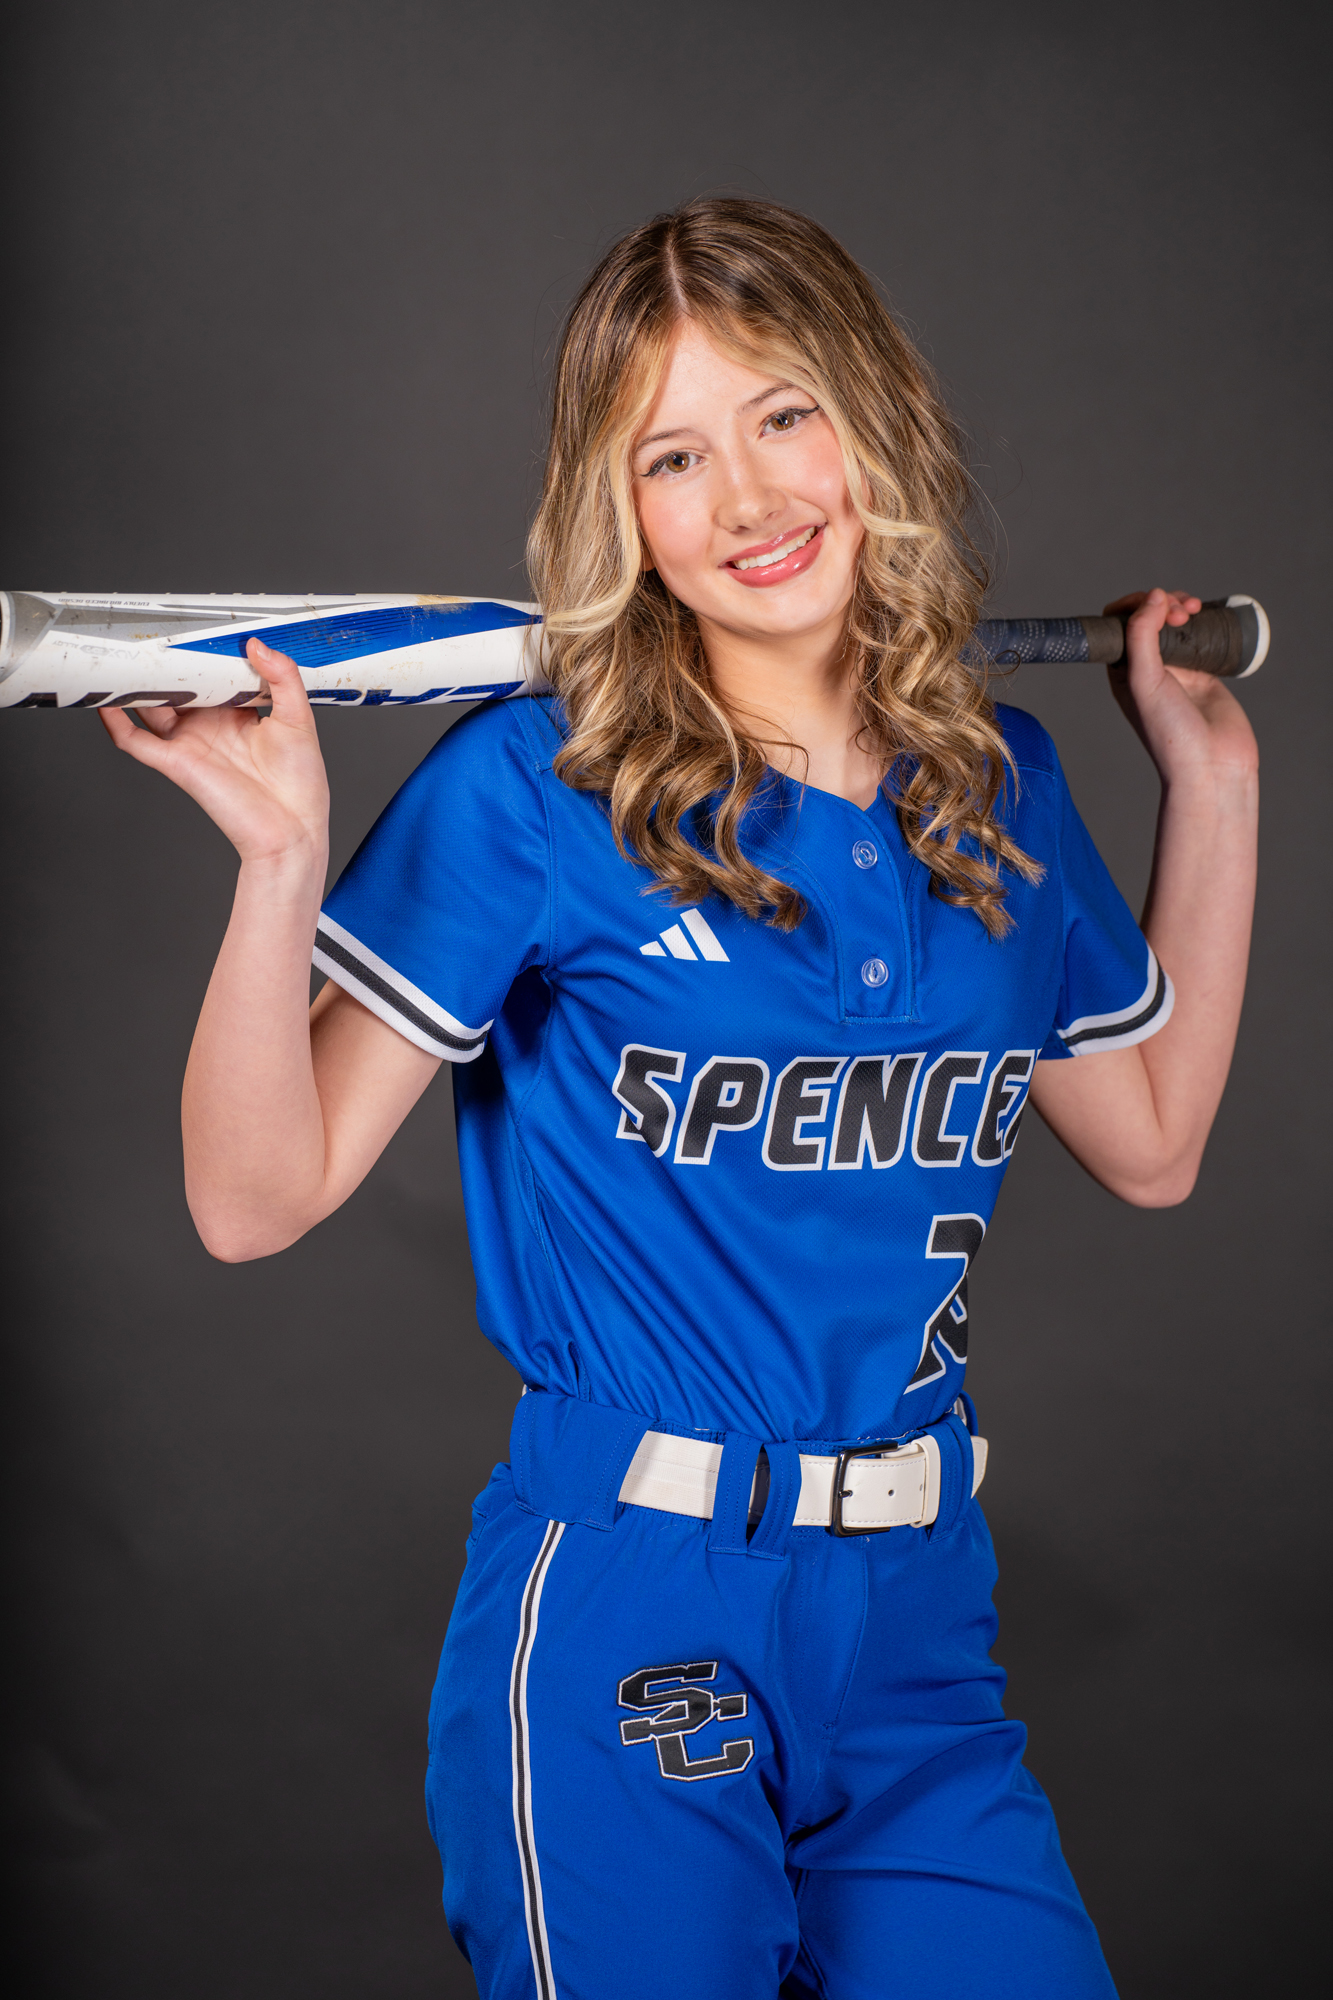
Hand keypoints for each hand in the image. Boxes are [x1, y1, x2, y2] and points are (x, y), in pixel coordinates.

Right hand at [99, 640, 329, 866]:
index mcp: (237, 715)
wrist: (293, 830)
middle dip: (164, 664)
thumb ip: (282, 678)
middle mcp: (209, 727)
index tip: (197, 626)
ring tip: (120, 654)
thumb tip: (257, 645)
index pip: (213, 677)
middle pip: (177, 689)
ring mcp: (190, 744)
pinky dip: (116, 722)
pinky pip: (136, 742)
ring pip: (151, 708)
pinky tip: (105, 701)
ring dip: (135, 685)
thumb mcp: (299, 719)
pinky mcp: (176, 764)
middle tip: (153, 630)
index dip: (203, 654)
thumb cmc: (300, 785)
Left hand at [1104, 588, 1258, 788]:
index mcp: (1122, 672)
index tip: (1156, 603)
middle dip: (1162, 603)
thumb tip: (1153, 596)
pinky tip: (1208, 618)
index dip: (1134, 604)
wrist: (1211, 764)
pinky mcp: (1203, 673)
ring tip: (1195, 609)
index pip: (1118, 623)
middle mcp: (1146, 669)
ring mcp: (1176, 670)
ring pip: (1174, 624)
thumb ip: (1142, 636)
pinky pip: (1199, 637)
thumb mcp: (1144, 681)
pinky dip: (1202, 622)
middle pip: (1147, 617)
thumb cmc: (1170, 733)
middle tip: (1181, 613)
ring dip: (1181, 607)